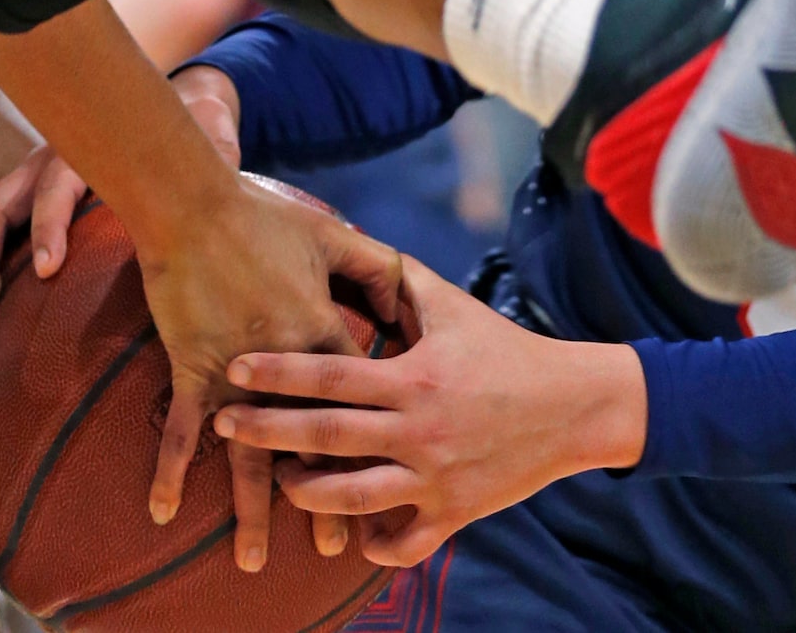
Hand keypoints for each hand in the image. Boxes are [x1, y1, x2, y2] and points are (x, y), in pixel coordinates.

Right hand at [0, 66, 378, 571]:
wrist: (196, 205)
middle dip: (325, 500)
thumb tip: (402, 284)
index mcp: (325, 331)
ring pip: (251, 456)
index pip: (361, 399)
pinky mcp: (194, 367)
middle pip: (314, 446)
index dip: (374, 440)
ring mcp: (239, 373)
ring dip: (254, 511)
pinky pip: (182, 430)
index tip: (390, 476)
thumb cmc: (261, 215)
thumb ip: (368, 263)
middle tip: (334, 550)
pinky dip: (167, 469)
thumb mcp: (328, 234)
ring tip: (257, 561)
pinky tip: (159, 511)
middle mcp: (289, 365)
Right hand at [0, 68, 240, 315]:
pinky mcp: (33, 196)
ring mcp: (37, 175)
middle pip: (5, 197)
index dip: (48, 223)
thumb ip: (218, 149)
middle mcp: (53, 157)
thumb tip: (229, 164)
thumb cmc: (192, 129)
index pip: (59, 182)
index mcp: (93, 144)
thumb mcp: (208, 131)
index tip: (46, 269)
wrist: (178, 105)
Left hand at [212, 258, 646, 566]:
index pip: (332, 375)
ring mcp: (436, 479)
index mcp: (414, 378)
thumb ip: (402, 282)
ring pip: (354, 499)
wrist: (573, 407)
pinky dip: (375, 545)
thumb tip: (359, 251)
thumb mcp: (454, 307)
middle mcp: (419, 431)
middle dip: (268, 432)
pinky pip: (404, 544)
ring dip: (307, 494)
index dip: (279, 372)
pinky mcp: (456, 514)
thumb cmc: (506, 350)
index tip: (237, 367)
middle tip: (222, 426)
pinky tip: (351, 536)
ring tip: (280, 482)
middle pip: (327, 437)